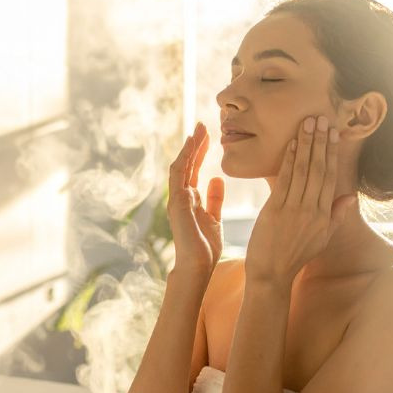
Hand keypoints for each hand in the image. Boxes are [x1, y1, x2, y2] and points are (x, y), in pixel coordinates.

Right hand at [167, 122, 224, 278]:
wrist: (197, 268)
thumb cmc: (205, 249)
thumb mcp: (214, 219)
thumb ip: (214, 199)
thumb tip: (217, 178)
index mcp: (191, 200)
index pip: (195, 170)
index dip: (201, 152)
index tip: (210, 135)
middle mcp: (181, 196)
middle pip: (188, 164)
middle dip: (196, 144)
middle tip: (205, 124)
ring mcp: (176, 198)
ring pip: (181, 165)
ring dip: (190, 147)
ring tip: (200, 129)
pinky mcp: (176, 202)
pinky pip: (178, 174)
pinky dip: (184, 158)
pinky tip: (192, 144)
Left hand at [244, 116, 357, 288]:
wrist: (271, 274)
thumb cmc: (295, 256)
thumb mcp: (321, 238)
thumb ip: (336, 216)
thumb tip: (351, 197)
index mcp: (324, 216)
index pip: (330, 177)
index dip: (331, 152)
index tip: (333, 133)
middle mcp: (312, 210)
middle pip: (319, 169)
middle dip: (320, 142)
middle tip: (321, 118)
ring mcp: (294, 210)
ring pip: (303, 171)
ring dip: (305, 145)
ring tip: (307, 123)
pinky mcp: (275, 211)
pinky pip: (284, 180)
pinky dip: (288, 160)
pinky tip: (290, 144)